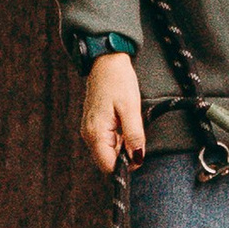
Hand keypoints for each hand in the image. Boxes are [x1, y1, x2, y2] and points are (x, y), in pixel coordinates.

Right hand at [81, 50, 145, 170]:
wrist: (106, 61)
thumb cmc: (118, 80)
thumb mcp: (131, 108)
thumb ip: (134, 135)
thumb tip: (138, 158)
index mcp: (95, 132)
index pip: (108, 166)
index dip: (126, 166)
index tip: (140, 154)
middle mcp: (88, 134)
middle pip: (107, 161)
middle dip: (124, 156)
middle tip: (137, 136)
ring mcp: (89, 130)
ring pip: (108, 151)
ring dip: (122, 147)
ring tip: (130, 125)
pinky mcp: (93, 125)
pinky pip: (106, 141)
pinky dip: (118, 138)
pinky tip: (124, 123)